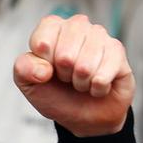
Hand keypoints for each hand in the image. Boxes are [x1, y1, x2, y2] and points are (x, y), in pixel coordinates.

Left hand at [13, 15, 133, 136]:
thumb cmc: (55, 93)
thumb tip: (43, 69)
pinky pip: (102, 76)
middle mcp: (77, 26)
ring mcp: (100, 37)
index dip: (44, 62)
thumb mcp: (29, 84)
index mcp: (51, 28)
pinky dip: (97, 89)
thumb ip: (24, 69)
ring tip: (82, 81)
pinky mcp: (118, 51)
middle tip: (67, 77)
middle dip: (63, 75)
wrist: (84, 115)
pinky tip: (97, 85)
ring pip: (85, 66)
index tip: (46, 70)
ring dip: (81, 83)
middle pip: (65, 54)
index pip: (43, 39)